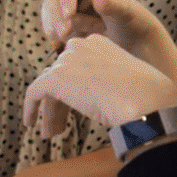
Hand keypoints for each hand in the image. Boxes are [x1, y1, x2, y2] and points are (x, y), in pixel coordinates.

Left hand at [24, 34, 176, 132]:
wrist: (144, 99)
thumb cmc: (146, 96)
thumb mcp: (127, 81)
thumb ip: (108, 83)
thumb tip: (95, 100)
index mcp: (100, 43)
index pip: (77, 65)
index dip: (74, 90)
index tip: (76, 110)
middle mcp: (81, 45)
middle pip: (61, 75)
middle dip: (59, 102)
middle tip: (59, 127)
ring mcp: (68, 60)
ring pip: (49, 86)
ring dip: (50, 111)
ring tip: (50, 133)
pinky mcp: (56, 77)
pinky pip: (35, 92)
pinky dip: (30, 108)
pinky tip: (30, 123)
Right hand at [43, 0, 172, 58]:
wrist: (129, 39)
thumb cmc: (131, 19)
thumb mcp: (127, 12)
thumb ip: (113, 4)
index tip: (69, 14)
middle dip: (57, 15)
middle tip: (67, 33)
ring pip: (48, 12)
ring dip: (63, 27)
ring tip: (91, 33)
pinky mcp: (57, 18)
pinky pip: (50, 27)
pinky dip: (62, 36)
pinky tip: (82, 38)